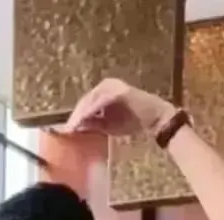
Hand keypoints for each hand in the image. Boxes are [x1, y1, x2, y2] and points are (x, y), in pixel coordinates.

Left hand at [60, 78, 175, 136]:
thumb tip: (75, 127)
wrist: (155, 120)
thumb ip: (93, 124)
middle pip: (86, 100)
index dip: (75, 116)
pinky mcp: (120, 91)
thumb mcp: (108, 125)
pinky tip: (85, 120)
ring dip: (81, 114)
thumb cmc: (133, 122)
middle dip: (76, 116)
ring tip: (74, 126)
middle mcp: (108, 85)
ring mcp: (114, 86)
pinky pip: (101, 101)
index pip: (85, 103)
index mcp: (104, 91)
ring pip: (91, 100)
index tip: (67, 129)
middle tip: (67, 129)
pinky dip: (92, 111)